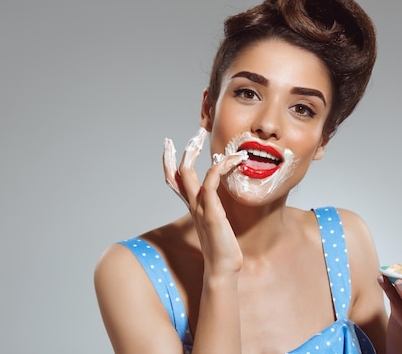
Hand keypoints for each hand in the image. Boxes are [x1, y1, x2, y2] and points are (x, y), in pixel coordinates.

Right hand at [163, 128, 247, 276]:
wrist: (223, 268)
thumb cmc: (224, 246)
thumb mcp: (218, 221)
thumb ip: (215, 206)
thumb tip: (221, 191)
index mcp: (193, 206)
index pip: (173, 179)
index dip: (168, 161)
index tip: (169, 143)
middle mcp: (193, 205)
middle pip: (177, 172)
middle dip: (184, 150)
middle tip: (195, 134)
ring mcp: (200, 208)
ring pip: (189, 173)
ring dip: (197, 153)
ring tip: (212, 141)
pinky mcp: (211, 214)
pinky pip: (210, 183)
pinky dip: (219, 168)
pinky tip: (233, 160)